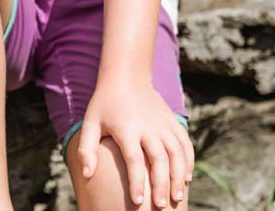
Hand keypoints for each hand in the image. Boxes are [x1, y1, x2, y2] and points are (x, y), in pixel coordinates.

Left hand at [78, 79, 193, 207]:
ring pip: (177, 154)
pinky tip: (186, 178)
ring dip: (179, 176)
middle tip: (161, 206)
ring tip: (176, 197)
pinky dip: (188, 161)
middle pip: (159, 160)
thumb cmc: (104, 104)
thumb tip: (86, 175)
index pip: (134, 160)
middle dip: (161, 185)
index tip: (138, 202)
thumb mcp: (89, 123)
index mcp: (126, 128)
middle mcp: (148, 126)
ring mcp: (163, 124)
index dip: (137, 182)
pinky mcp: (173, 121)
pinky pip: (185, 144)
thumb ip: (86, 149)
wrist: (126, 76)